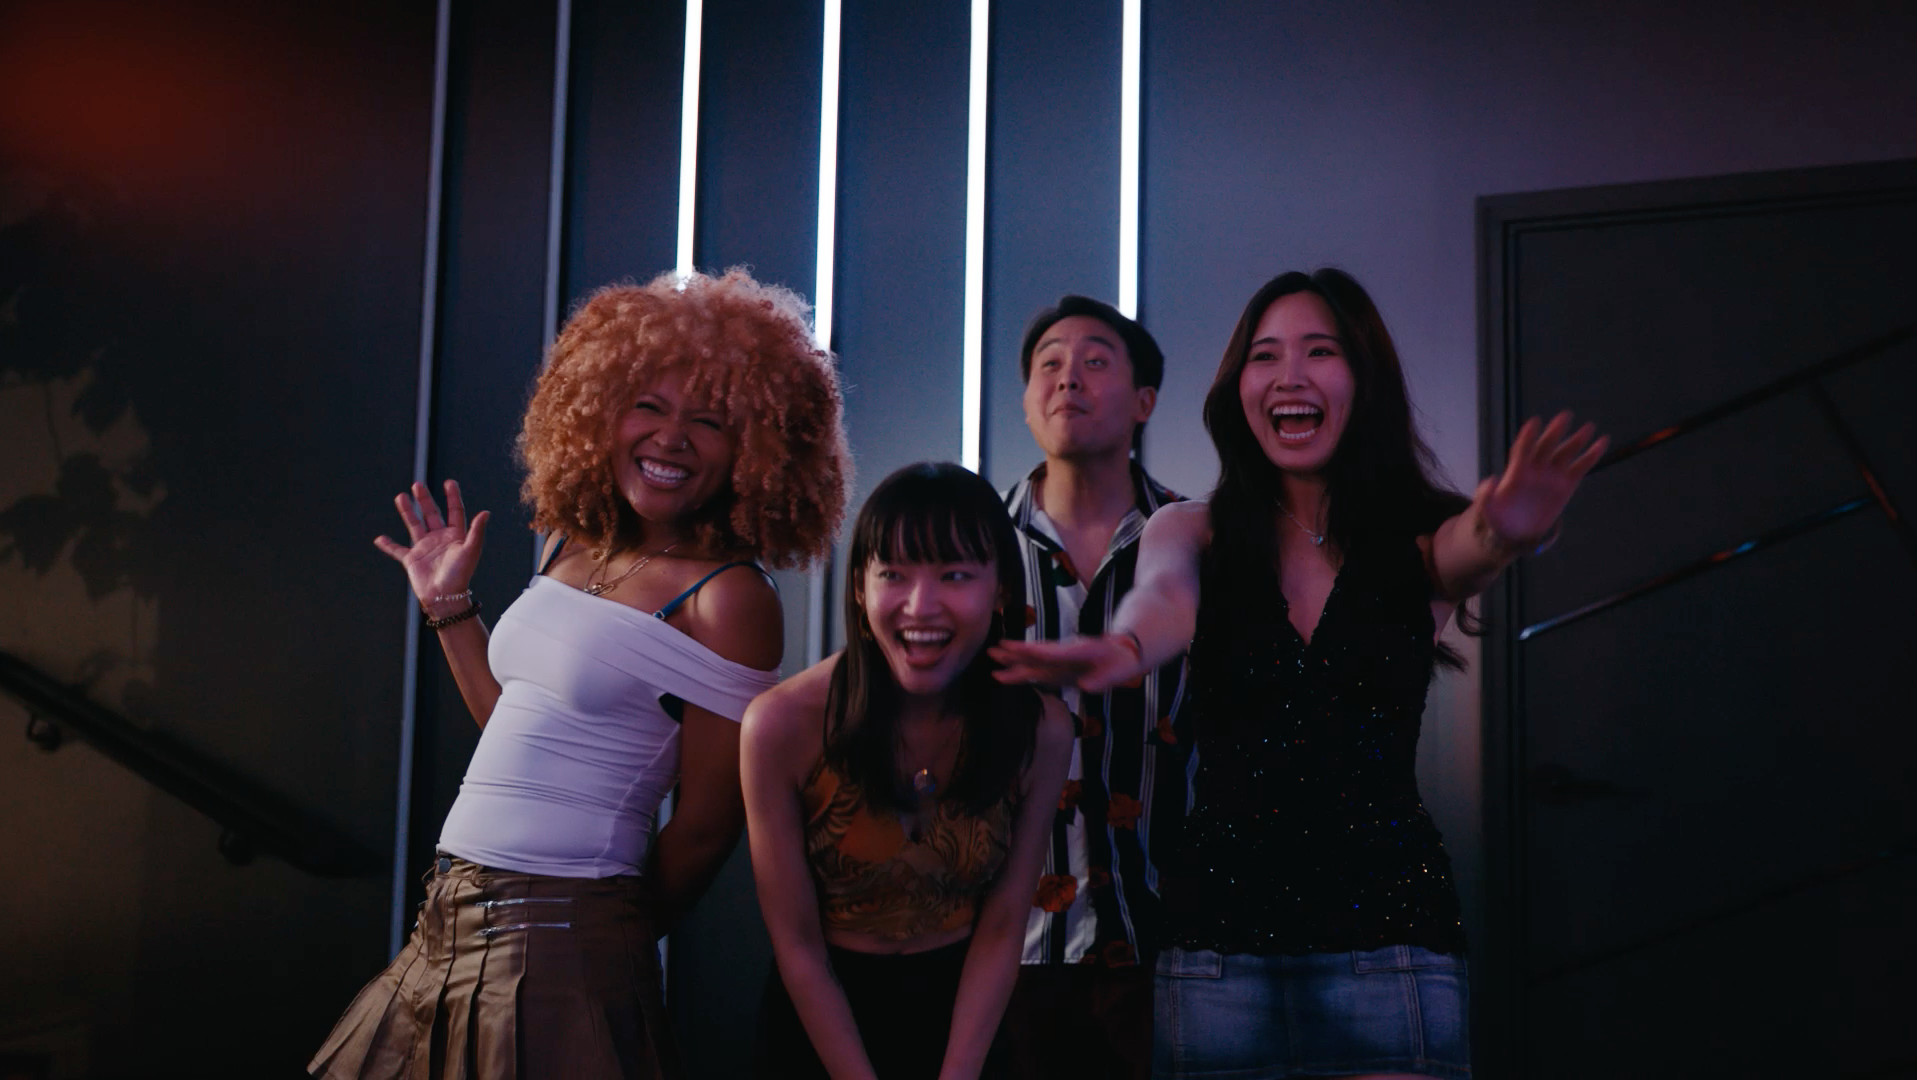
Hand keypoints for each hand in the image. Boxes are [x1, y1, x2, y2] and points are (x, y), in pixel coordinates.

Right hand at [374, 480, 490, 615]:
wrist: (445, 596)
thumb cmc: (461, 574)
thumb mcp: (471, 550)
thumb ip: (477, 531)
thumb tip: (486, 512)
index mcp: (456, 536)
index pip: (455, 511)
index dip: (453, 497)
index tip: (449, 482)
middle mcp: (440, 539)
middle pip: (431, 514)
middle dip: (425, 500)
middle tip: (418, 485)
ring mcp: (425, 548)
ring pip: (414, 525)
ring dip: (407, 512)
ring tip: (400, 497)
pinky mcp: (412, 560)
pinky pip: (398, 550)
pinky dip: (388, 545)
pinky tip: (379, 539)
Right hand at [989, 634, 1140, 693]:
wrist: (1125, 651)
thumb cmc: (1123, 661)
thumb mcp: (1120, 670)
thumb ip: (1103, 679)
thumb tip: (1086, 687)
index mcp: (1079, 652)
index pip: (1052, 652)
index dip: (1034, 652)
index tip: (1015, 649)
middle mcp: (1065, 654)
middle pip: (1037, 654)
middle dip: (1015, 653)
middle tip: (992, 650)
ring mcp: (1062, 661)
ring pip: (1034, 662)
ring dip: (1014, 662)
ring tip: (992, 661)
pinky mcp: (1061, 669)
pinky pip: (1038, 671)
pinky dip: (1022, 673)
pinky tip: (1008, 676)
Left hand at [1476, 411, 1607, 551]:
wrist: (1517, 529)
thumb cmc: (1500, 515)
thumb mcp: (1488, 508)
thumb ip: (1486, 495)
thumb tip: (1490, 481)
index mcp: (1516, 471)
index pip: (1522, 450)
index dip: (1528, 437)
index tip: (1534, 423)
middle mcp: (1536, 468)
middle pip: (1546, 446)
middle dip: (1555, 432)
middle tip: (1564, 416)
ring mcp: (1552, 475)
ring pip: (1565, 453)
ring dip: (1577, 440)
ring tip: (1589, 427)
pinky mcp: (1566, 484)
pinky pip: (1581, 467)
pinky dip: (1591, 455)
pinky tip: (1602, 442)